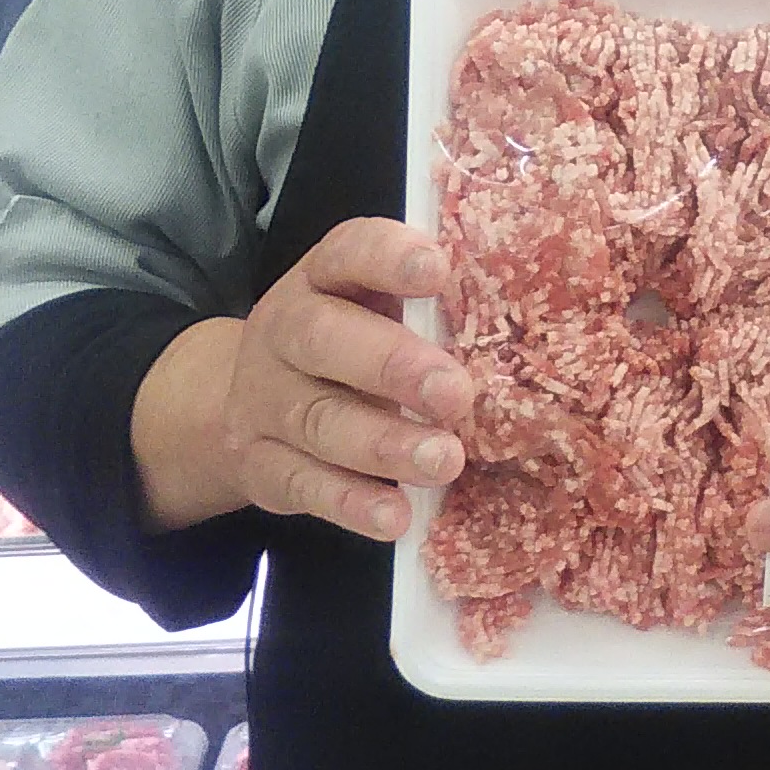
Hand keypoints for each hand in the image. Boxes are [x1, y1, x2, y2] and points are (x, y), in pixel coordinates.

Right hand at [131, 218, 471, 541]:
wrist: (243, 402)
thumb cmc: (346, 346)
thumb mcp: (373, 311)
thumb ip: (426, 311)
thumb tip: (526, 324)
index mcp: (320, 280)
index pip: (347, 253)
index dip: (388, 257)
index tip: (438, 269)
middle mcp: (283, 332)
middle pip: (324, 339)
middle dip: (393, 365)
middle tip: (456, 393)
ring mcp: (265, 401)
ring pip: (319, 419)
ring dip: (384, 444)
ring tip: (444, 461)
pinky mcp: (260, 463)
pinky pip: (302, 483)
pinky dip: (350, 502)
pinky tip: (395, 516)